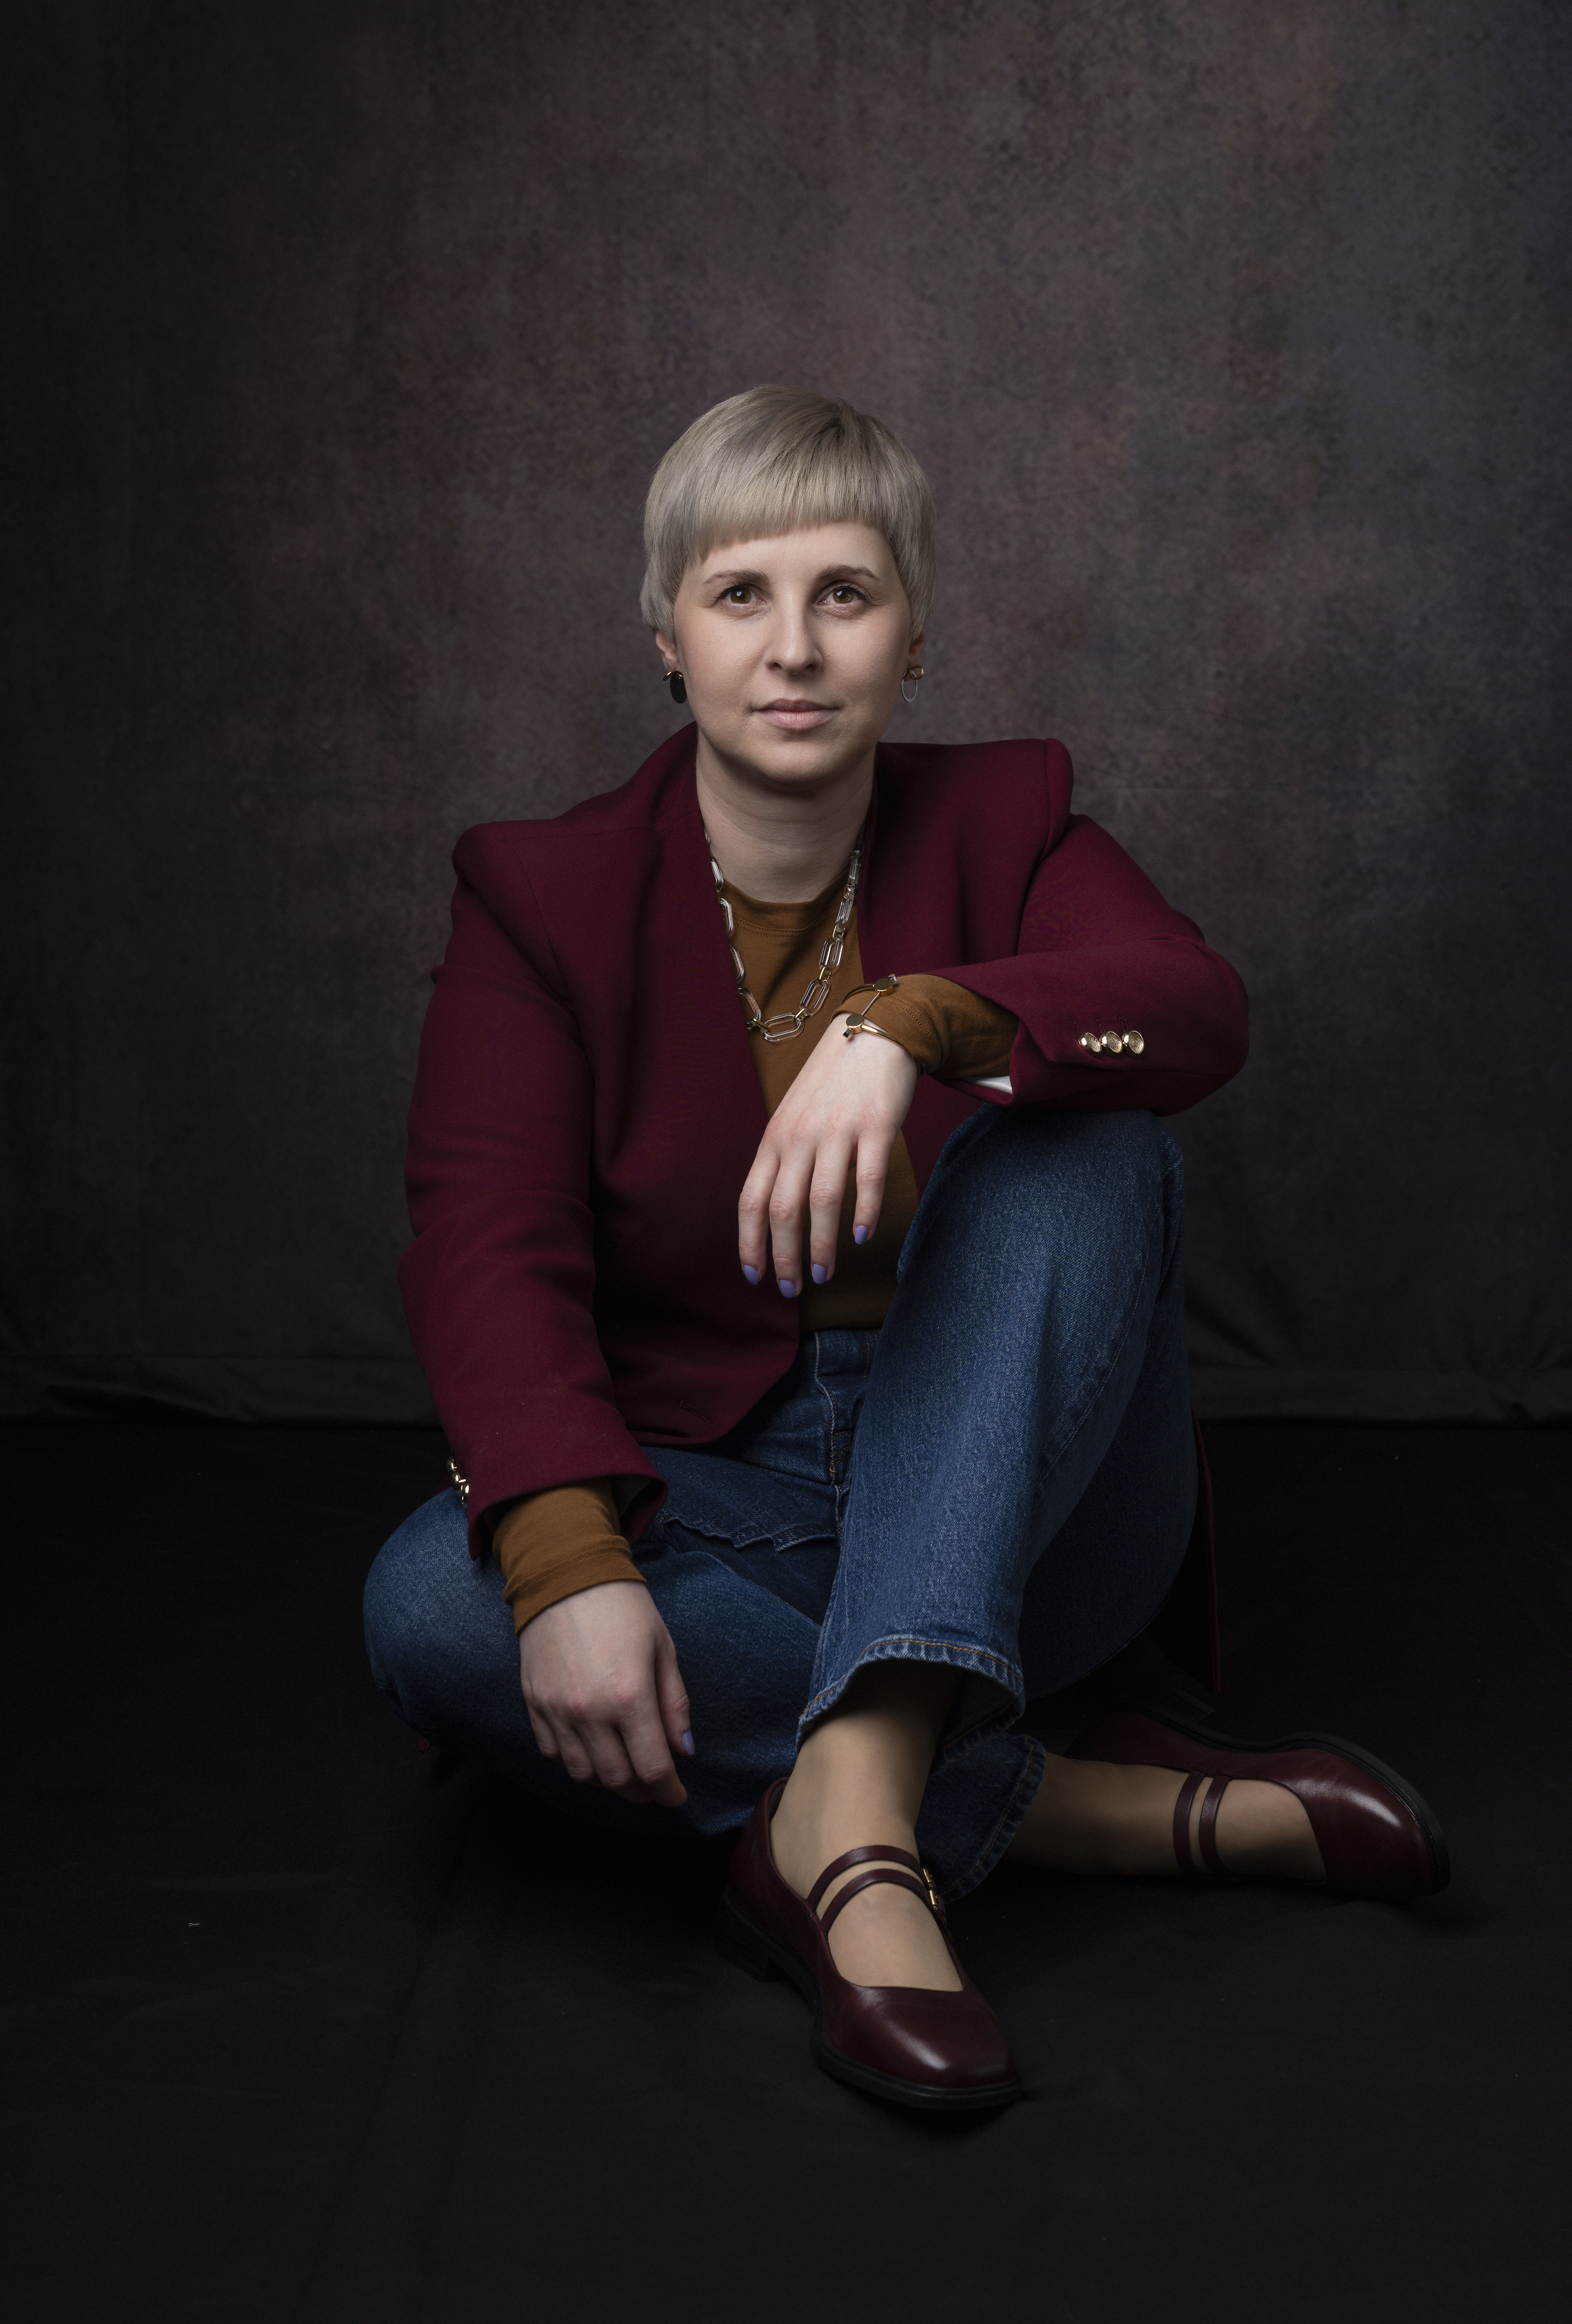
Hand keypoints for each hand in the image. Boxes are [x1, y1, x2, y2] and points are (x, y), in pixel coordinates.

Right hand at [518, 1580, 692, 1805]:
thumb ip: (674, 1704)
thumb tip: (683, 1751)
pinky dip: (575, 1761)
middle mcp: (590, 1712)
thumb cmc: (623, 1608)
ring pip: (583, 1773)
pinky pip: (553, 1753)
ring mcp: (557, 1710)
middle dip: (641, 1791)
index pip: (652, 1768)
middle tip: (654, 1786)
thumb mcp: (663, 1649)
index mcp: (629, 1696)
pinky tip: (591, 1749)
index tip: (677, 1796)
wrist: (566, 1577)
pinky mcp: (534, 1704)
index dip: (668, 1791)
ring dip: (608, 1780)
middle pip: (617, 1779)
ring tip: (624, 1769)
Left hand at [738, 1019, 918, 1292]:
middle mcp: (799, 1137)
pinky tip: (862, 1236)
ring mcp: (836, 1131)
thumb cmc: (831, 1084)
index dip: (749, 1242)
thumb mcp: (792, 1118)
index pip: (751, 1200)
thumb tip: (776, 1213)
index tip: (754, 1275)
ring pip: (821, 1201)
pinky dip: (862, 1212)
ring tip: (824, 1275)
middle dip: (784, 1257)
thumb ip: (783, 1160)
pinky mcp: (874, 1126)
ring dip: (821, 1245)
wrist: (872, 1036)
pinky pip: (866, 1178)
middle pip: (782, 1209)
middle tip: (792, 1289)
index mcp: (775, 1139)